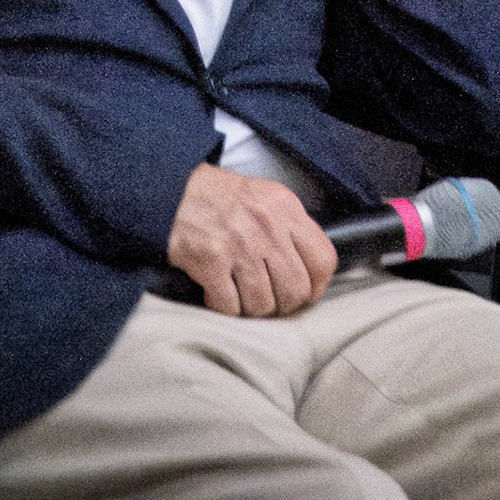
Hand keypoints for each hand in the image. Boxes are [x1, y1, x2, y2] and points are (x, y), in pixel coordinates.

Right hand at [166, 161, 338, 317]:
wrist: (175, 190)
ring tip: (241, 295)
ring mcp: (239, 245)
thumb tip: (311, 271)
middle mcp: (267, 226)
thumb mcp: (268, 198)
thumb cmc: (224, 198)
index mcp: (286, 209)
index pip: (324, 260)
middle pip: (296, 290)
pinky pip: (231, 307)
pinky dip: (225, 308)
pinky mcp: (211, 262)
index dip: (317, 286)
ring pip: (263, 304)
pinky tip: (218, 293)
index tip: (304, 293)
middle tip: (269, 300)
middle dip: (283, 305)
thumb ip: (292, 228)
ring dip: (252, 309)